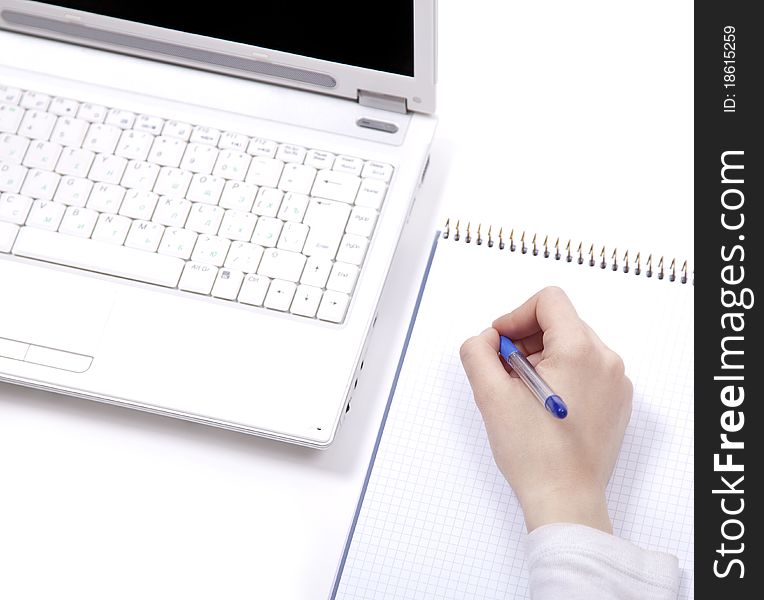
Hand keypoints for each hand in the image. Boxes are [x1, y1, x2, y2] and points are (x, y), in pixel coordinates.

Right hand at [459, 286, 632, 532]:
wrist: (565, 500)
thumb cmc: (534, 453)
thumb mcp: (490, 395)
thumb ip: (478, 352)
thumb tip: (486, 339)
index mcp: (578, 350)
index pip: (548, 301)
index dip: (516, 315)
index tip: (501, 342)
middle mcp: (605, 360)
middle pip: (560, 322)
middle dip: (526, 340)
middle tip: (505, 372)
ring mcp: (616, 382)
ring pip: (572, 345)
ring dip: (542, 358)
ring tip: (523, 393)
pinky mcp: (617, 401)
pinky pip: (586, 369)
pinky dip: (561, 375)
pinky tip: (543, 405)